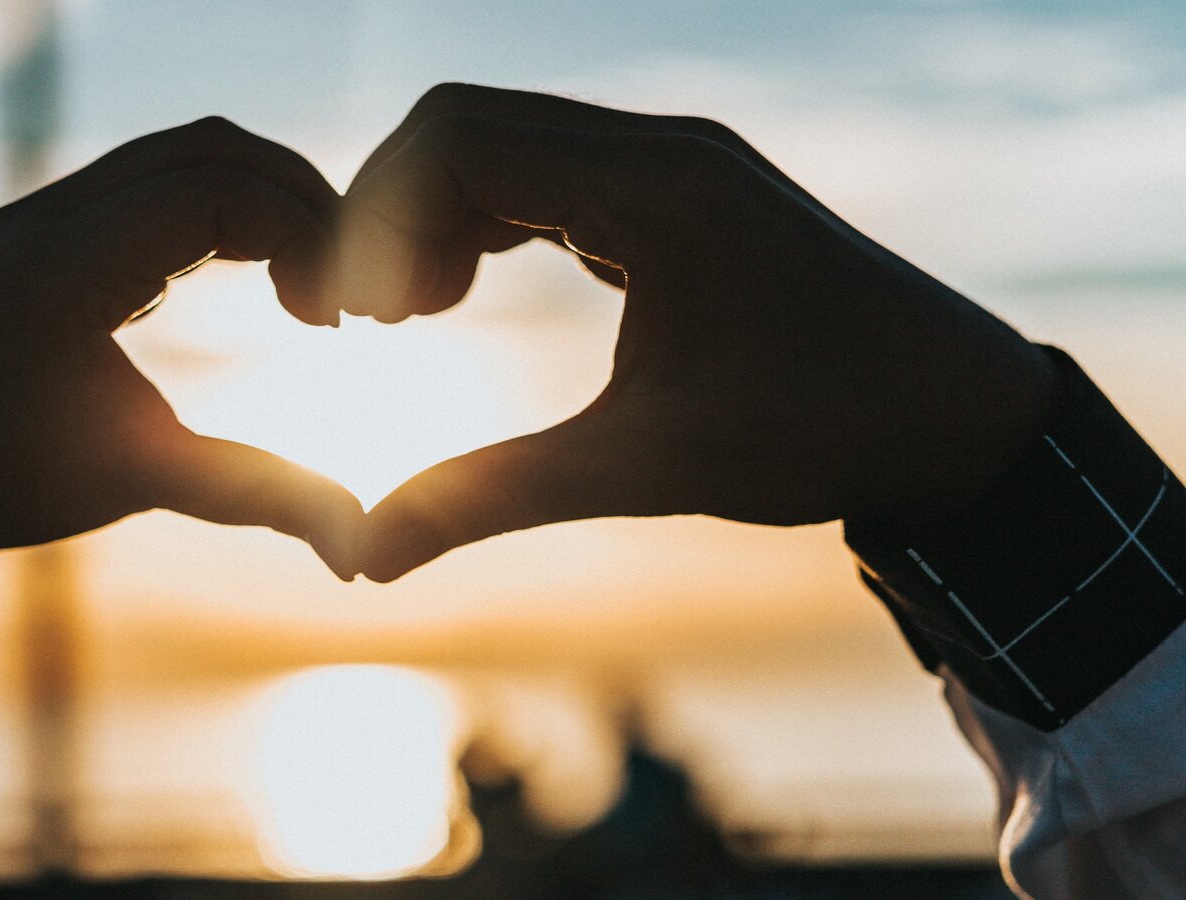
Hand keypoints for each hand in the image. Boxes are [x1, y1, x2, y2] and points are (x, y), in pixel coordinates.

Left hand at [0, 118, 364, 678]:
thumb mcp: (137, 481)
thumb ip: (257, 495)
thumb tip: (360, 547)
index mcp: (68, 263)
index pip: (222, 189)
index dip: (305, 236)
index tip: (336, 319)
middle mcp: (49, 214)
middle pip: (211, 148)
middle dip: (299, 202)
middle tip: (343, 287)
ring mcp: (40, 212)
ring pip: (179, 155)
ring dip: (259, 201)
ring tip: (305, 284)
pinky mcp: (41, 229)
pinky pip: (146, 182)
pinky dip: (215, 210)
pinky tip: (243, 279)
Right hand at [336, 84, 1058, 581]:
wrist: (955, 415)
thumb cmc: (817, 433)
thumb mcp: (644, 467)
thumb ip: (493, 496)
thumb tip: (366, 555)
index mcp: (655, 191)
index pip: (459, 142)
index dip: (377, 222)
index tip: (358, 321)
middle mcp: (663, 149)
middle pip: (467, 124)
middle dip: (393, 212)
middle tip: (373, 319)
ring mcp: (675, 161)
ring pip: (507, 139)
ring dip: (439, 213)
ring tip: (414, 314)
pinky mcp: (680, 189)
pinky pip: (550, 169)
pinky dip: (489, 217)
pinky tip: (469, 292)